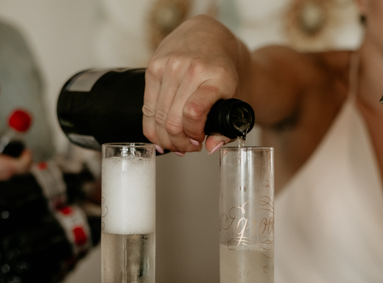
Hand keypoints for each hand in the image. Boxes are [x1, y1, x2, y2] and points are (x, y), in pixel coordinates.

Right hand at [144, 15, 240, 153]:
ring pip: (158, 118)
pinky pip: (146, 108)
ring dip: (166, 138)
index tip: (200, 139)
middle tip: (188, 146)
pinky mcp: (153, 67)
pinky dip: (153, 128)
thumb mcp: (235, 98)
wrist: (209, 35)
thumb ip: (226, 128)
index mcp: (217, 76)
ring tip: (177, 141)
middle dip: (180, 142)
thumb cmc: (223, 70)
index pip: (194, 112)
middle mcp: (191, 68)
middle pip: (173, 120)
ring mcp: (169, 66)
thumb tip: (211, 147)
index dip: (194, 133)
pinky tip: (162, 135)